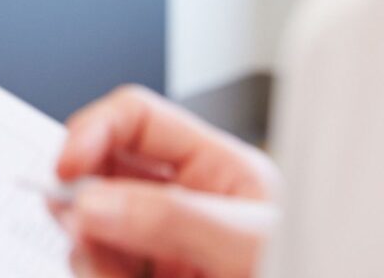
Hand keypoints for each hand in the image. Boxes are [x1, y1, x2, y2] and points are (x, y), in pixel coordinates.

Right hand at [50, 85, 279, 277]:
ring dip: (90, 253)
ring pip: (93, 234)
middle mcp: (185, 204)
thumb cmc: (318, 268)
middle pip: (102, 176)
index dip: (91, 132)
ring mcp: (167, 251)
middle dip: (81, 200)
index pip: (134, 120)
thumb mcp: (243, 243)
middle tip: (78, 228)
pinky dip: (103, 276)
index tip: (65, 169)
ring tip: (114, 273)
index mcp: (215, 168)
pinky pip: (107, 272)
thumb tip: (93, 201)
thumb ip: (169, 219)